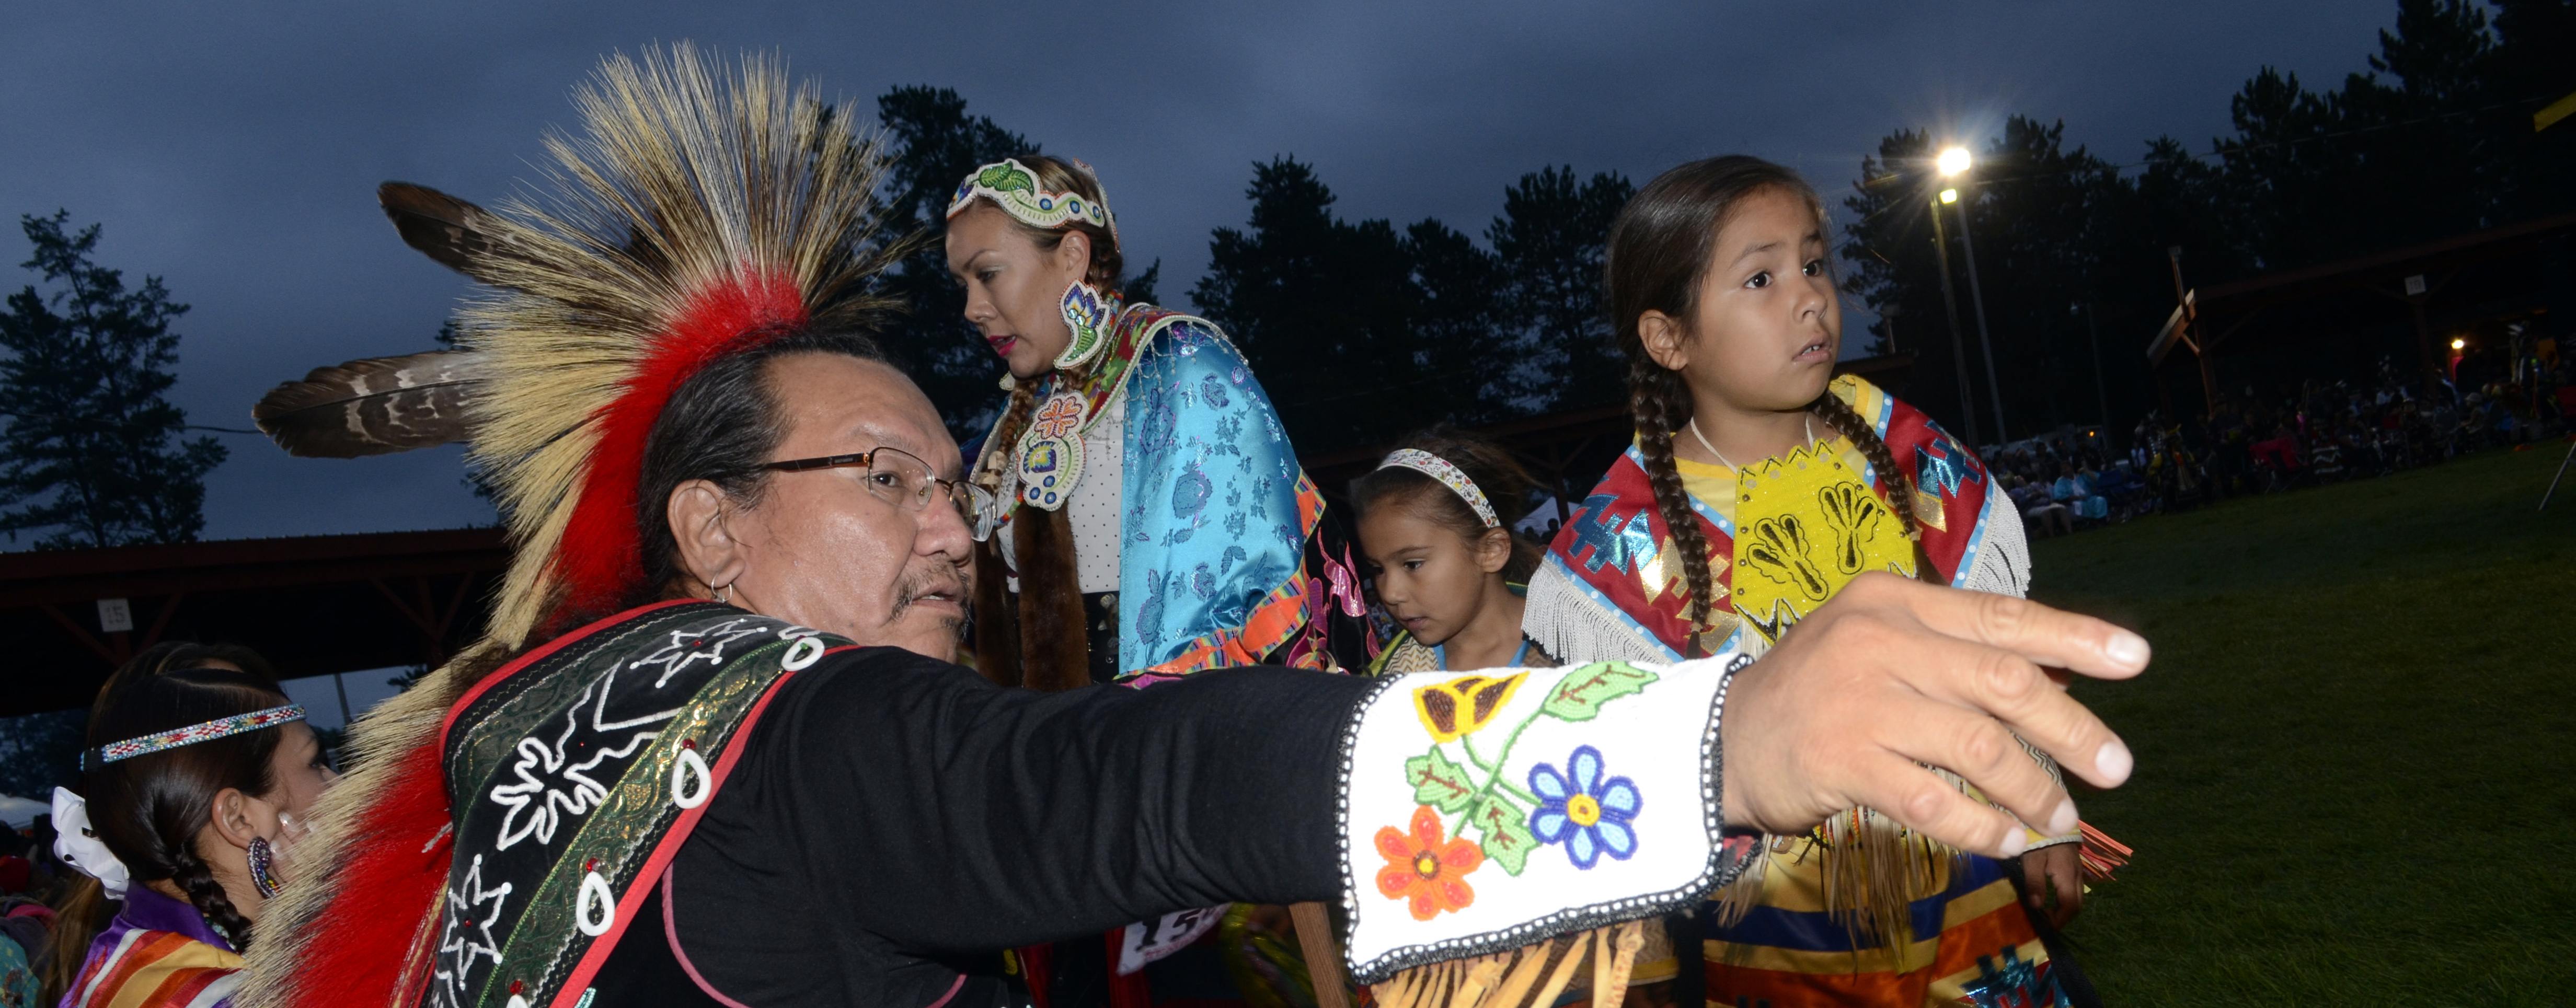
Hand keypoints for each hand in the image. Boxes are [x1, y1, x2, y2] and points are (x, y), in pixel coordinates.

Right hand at [1716, 573, 2143, 858]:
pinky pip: (1932, 799)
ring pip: (1977, 745)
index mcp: (1893, 600)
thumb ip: (1954, 652)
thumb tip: (2061, 673)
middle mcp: (1877, 639)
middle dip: (2071, 726)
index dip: (2075, 636)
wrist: (1719, 739)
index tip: (2136, 659)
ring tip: (2057, 818)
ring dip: (2030, 789)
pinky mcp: (1841, 760)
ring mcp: (1858, 700)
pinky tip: (2003, 838)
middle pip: (2002, 679)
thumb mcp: (1877, 644)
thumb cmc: (1816, 691)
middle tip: (2116, 766)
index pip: (2000, 614)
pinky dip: (1979, 824)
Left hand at [2021, 842, 2083, 927]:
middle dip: (2064, 917)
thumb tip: (2036, 907)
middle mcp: (2077, 875)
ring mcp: (2078, 868)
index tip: (2045, 927)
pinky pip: (2075, 886)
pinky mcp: (2074, 863)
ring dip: (2065, 907)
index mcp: (2068, 876)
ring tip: (2046, 912)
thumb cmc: (2039, 837)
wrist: (2050, 814)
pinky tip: (2051, 895)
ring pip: (2078, 895)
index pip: (2071, 906)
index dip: (2059, 920)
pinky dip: (2066, 896)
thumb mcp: (2032, 859)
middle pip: (2078, 904)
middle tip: (2045, 922)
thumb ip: (2035, 883)